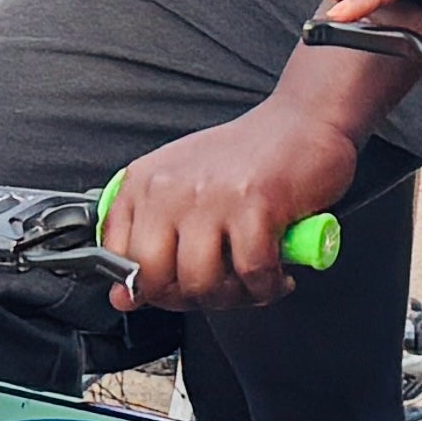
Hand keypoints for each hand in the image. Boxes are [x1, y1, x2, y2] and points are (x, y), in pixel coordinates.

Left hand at [107, 101, 360, 307]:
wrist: (305, 122)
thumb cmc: (249, 157)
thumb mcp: (183, 187)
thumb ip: (150, 238)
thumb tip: (123, 297)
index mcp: (145, 182)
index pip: (116, 257)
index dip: (148, 287)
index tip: (176, 287)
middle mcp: (169, 188)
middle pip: (154, 278)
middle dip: (189, 298)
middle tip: (217, 290)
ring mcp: (210, 197)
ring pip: (201, 283)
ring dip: (232, 297)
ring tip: (251, 283)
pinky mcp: (254, 205)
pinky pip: (253, 274)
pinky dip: (268, 286)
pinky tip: (277, 276)